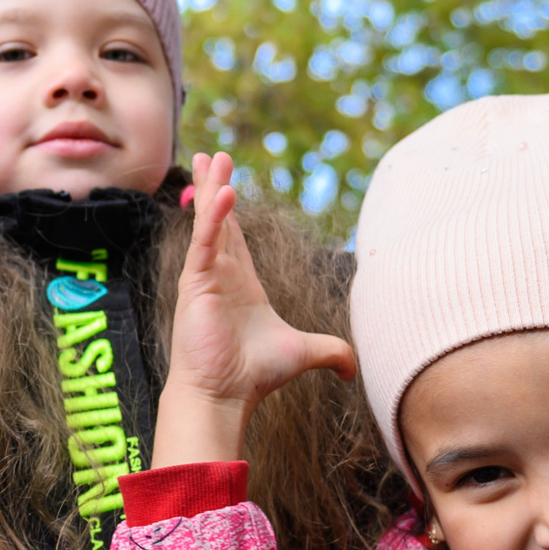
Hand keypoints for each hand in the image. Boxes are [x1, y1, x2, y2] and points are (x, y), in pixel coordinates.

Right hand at [151, 153, 357, 466]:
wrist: (225, 394)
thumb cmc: (253, 375)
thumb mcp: (301, 352)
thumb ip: (329, 352)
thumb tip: (352, 369)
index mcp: (240, 282)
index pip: (234, 234)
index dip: (230, 206)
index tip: (226, 182)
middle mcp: (220, 274)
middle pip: (217, 218)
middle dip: (214, 185)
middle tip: (210, 155)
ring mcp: (204, 276)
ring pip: (208, 222)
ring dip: (210, 187)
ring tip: (210, 156)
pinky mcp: (196, 283)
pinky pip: (205, 242)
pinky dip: (213, 217)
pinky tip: (224, 193)